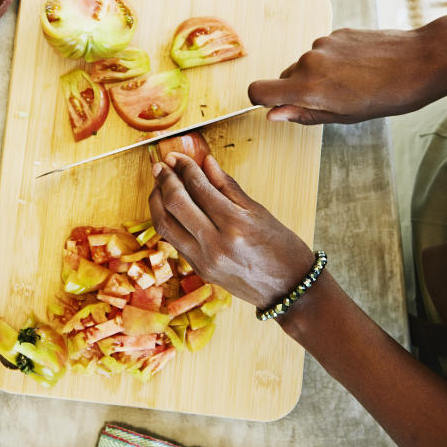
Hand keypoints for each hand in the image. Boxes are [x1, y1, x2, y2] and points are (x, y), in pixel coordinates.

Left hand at [148, 152, 312, 306]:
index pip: (199, 188)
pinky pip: (174, 241)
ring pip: (165, 225)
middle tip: (160, 165)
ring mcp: (204, 260)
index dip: (184, 167)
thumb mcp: (259, 212)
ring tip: (159, 185)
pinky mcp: (199, 270)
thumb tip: (205, 162)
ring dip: (157, 201)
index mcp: (235, 224)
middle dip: (164, 179)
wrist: (290, 289)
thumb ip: (228, 186)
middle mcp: (215, 244)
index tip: (176, 156)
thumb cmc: (282, 248)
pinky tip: (168, 208)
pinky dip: (167, 220)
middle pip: (175, 204)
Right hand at [247, 26, 446, 124]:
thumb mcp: (344, 116)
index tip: (274, 105)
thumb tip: (274, 114)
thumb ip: (304, 113)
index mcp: (308, 87)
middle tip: (331, 99)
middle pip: (284, 77)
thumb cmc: (389, 95)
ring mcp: (323, 43)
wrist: (421, 61)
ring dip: (319, 75)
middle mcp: (309, 61)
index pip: (258, 90)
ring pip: (306, 64)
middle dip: (299, 89)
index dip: (261, 100)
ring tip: (351, 83)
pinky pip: (323, 51)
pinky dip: (333, 61)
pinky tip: (359, 68)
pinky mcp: (337, 32)